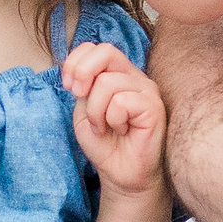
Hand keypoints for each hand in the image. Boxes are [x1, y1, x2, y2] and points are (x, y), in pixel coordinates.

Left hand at [62, 41, 167, 196]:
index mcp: (117, 74)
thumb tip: (80, 70)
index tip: (68, 86)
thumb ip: (84, 85)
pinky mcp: (154, 107)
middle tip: (78, 96)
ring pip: (107, 83)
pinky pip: (121, 102)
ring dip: (96, 111)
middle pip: (106, 51)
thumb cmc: (105, 143)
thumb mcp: (84, 109)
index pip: (96, 47)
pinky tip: (122, 131)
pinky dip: (112, 120)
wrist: (121, 174)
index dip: (75, 61)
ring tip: (105, 127)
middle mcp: (134, 77)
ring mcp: (146, 90)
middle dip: (82, 73)